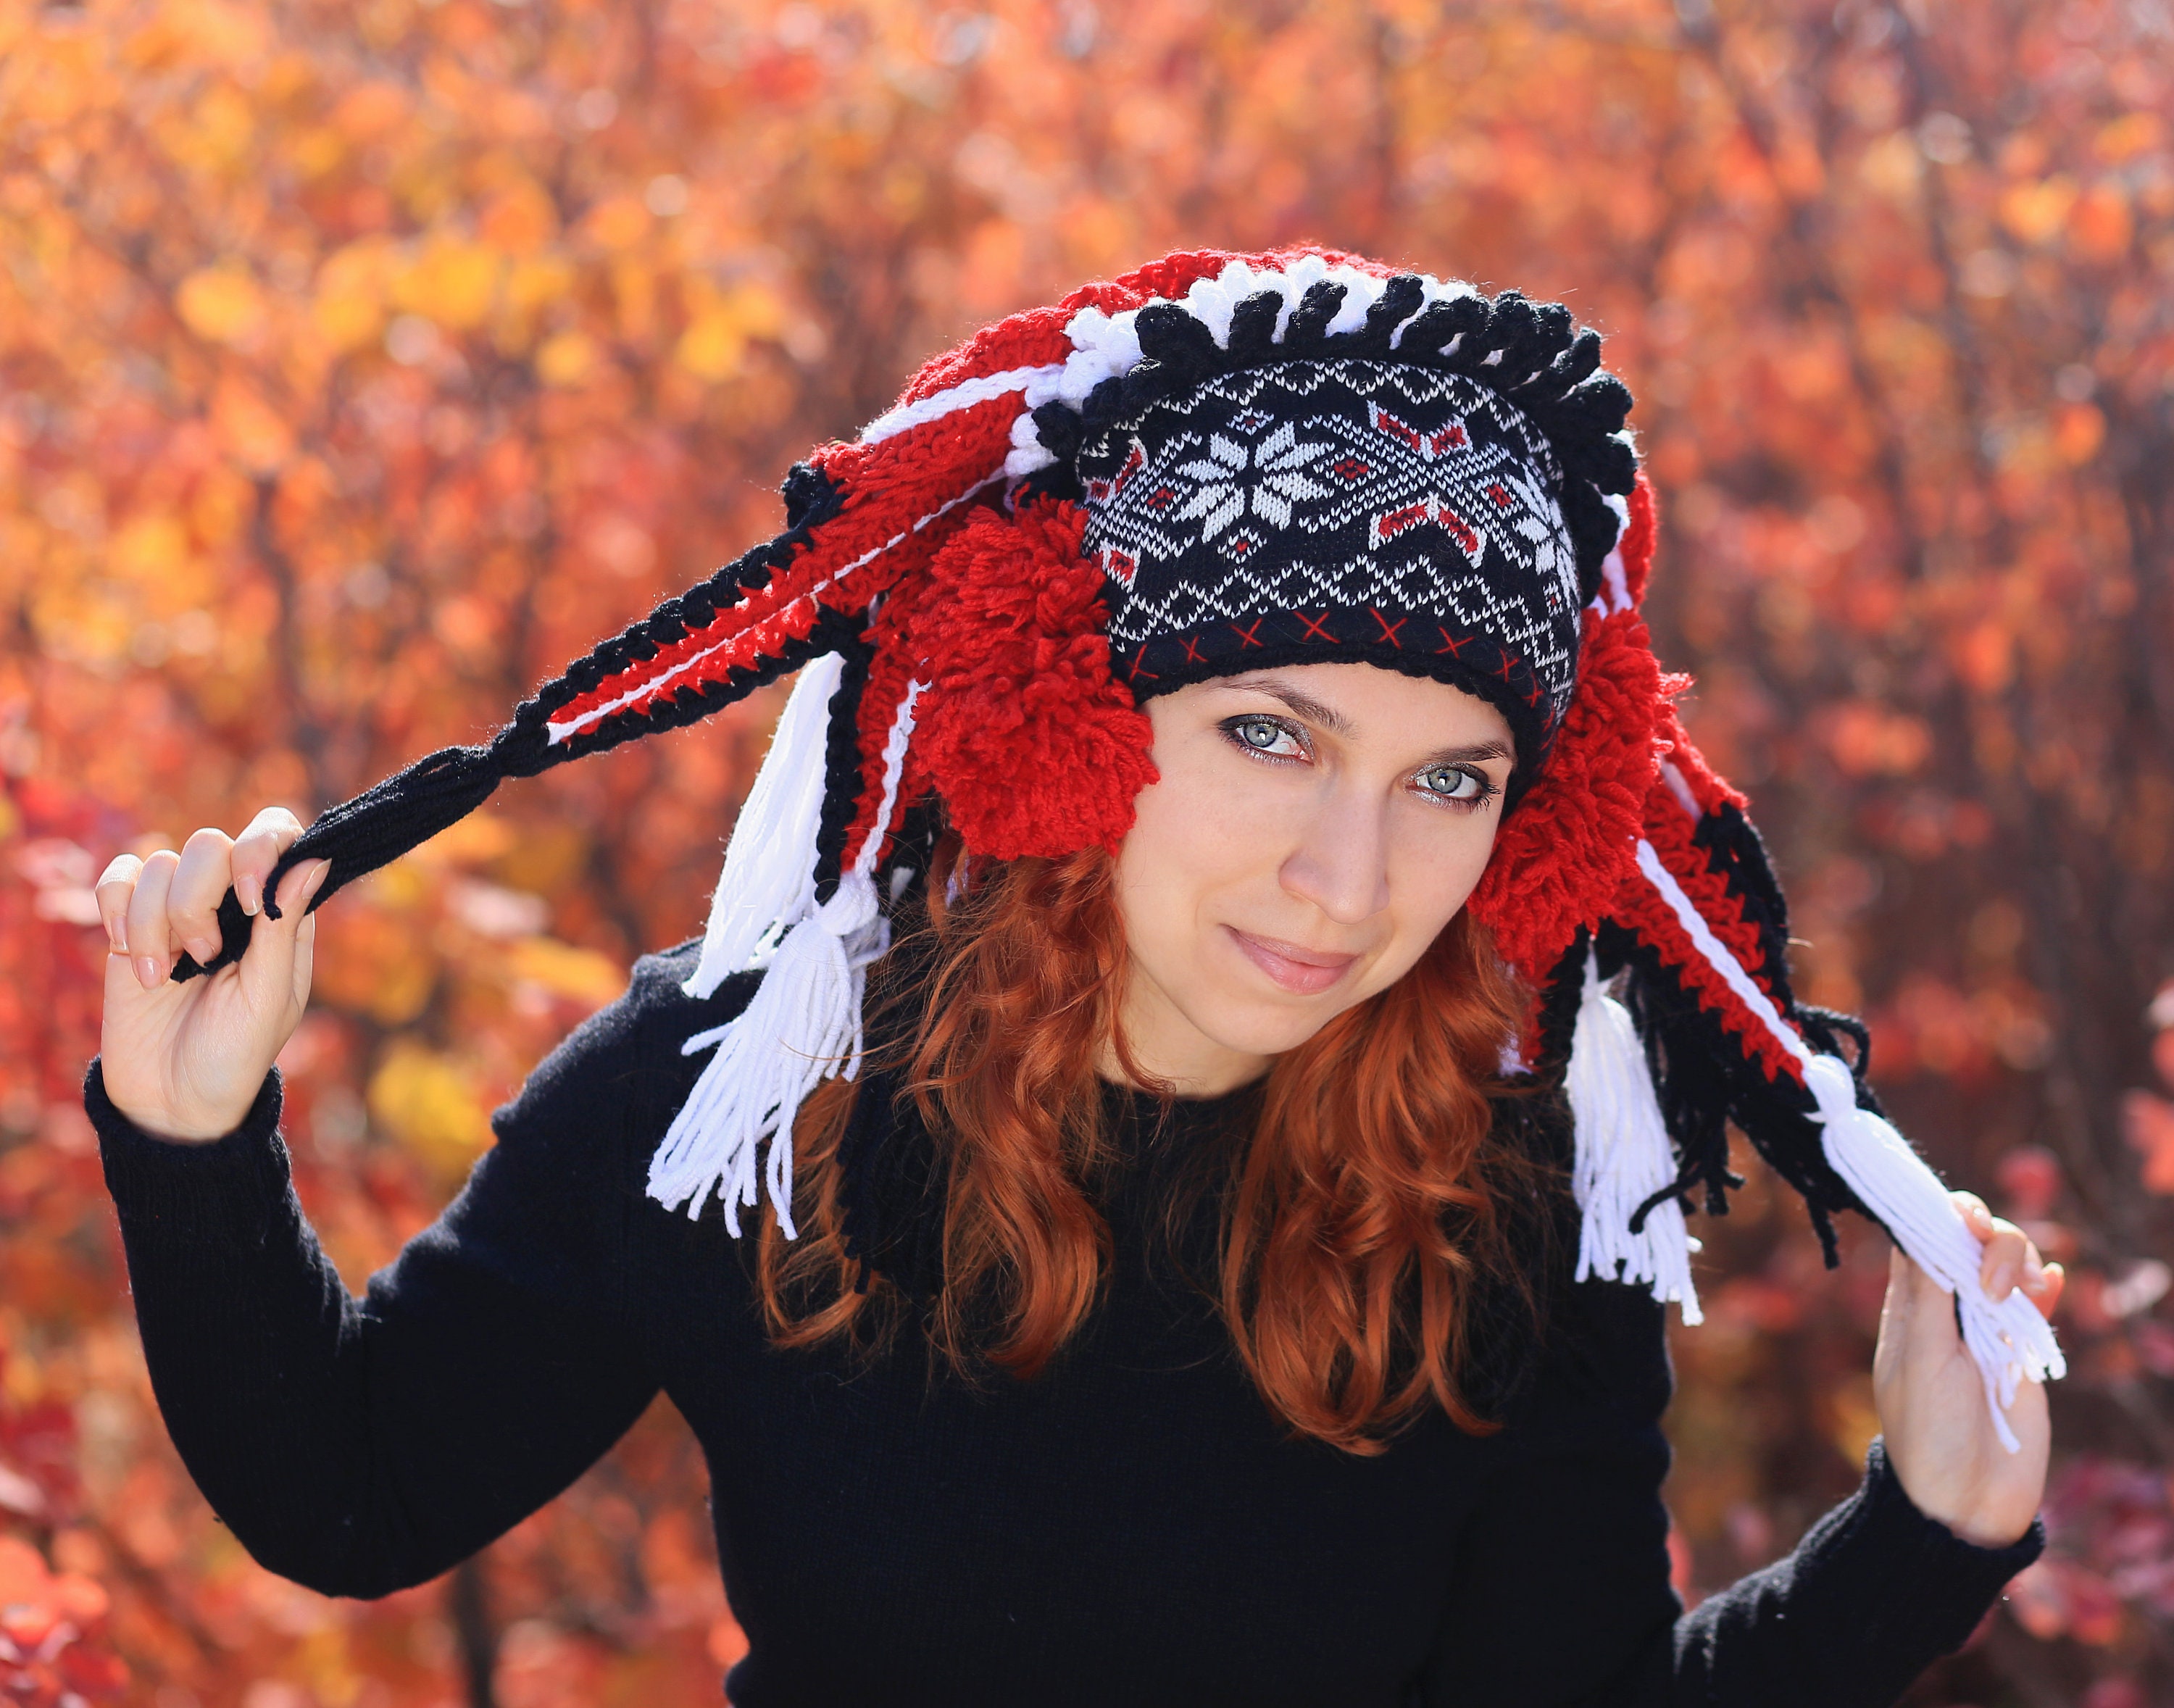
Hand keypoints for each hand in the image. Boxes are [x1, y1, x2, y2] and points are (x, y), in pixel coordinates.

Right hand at [94, 807, 328, 1141]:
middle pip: (211, 844)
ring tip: (169, 977)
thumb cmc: (236, 1053)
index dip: (261, 848)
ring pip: (159, 864)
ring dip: (156, 924)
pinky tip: (131, 956)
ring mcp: (177, 910)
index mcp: (280, 911)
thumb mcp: (270, 996)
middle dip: (199, 901)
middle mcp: (231, 901)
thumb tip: (316, 857)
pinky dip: (119, 911)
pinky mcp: (129, 925)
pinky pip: (119, 879)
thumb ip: (285, 927)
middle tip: (205, 956)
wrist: (171, 1099)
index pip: (277, 834)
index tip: (251, 899)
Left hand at [1874, 1190, 2064, 1546]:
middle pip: (1968, 1239)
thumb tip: (1924, 1228)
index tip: (1955, 1213)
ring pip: (2005, 1262)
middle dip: (1984, 1233)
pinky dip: (2047, 1284)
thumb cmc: (1930, 1432)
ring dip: (2015, 1258)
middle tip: (1988, 1268)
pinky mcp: (2023, 1350)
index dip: (1935, 1212)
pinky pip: (2038, 1302)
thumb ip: (1929, 1295)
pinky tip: (2052, 1282)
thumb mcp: (1922, 1359)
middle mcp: (1946, 1307)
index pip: (1917, 1236)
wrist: (1969, 1500)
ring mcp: (1986, 1327)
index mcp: (1908, 1304)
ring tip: (2014, 1294)